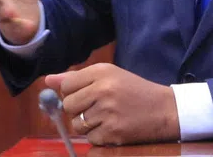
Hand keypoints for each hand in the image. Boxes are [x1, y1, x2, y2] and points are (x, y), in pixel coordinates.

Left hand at [47, 63, 179, 145]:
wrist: (165, 109)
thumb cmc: (134, 91)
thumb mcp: (109, 75)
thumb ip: (77, 78)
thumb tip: (47, 80)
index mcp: (101, 72)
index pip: (66, 85)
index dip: (72, 93)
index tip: (85, 95)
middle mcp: (103, 90)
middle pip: (68, 105)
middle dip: (77, 110)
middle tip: (96, 107)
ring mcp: (108, 112)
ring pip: (77, 124)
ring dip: (88, 125)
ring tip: (106, 117)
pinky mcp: (113, 132)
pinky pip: (91, 139)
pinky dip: (99, 137)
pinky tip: (113, 127)